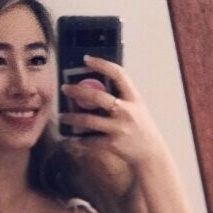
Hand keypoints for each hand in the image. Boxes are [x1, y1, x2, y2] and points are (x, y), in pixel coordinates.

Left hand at [58, 55, 166, 171]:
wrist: (150, 153)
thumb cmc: (141, 128)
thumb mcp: (137, 108)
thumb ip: (121, 97)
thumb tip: (97, 87)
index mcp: (133, 98)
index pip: (119, 74)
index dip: (102, 64)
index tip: (87, 59)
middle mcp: (126, 111)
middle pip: (97, 96)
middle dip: (77, 91)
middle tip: (65, 88)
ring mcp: (119, 128)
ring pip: (88, 120)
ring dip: (71, 118)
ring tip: (62, 116)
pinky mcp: (112, 144)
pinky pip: (90, 140)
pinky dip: (78, 140)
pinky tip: (70, 138)